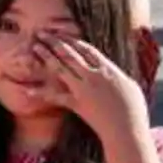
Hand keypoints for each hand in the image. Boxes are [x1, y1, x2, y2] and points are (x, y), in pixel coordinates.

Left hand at [29, 34, 147, 137]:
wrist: (127, 129)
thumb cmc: (134, 109)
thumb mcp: (129, 85)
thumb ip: (116, 74)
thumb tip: (109, 68)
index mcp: (109, 69)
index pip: (87, 50)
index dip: (73, 40)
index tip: (61, 33)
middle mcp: (94, 76)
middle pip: (71, 55)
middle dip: (55, 42)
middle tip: (42, 33)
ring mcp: (84, 89)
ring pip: (61, 68)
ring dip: (46, 57)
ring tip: (35, 47)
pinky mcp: (77, 104)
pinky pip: (56, 97)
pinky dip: (41, 93)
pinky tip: (28, 90)